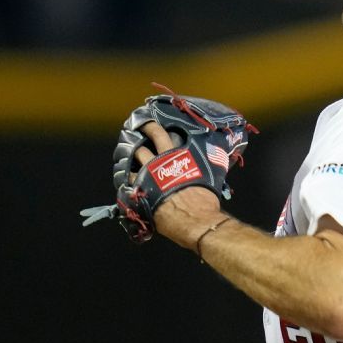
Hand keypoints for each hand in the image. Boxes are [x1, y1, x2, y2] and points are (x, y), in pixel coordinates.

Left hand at [132, 122, 225, 247]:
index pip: (158, 134)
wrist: (195, 219)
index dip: (150, 127)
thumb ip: (207, 161)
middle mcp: (157, 163)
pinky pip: (126, 186)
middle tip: (130, 136)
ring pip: (129, 164)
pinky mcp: (139, 195)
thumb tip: (218, 154)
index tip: (145, 123)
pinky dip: (125, 183)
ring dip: (126, 162)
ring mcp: (146, 178)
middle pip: (139, 147)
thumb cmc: (205, 198)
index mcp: (174, 154)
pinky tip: (124, 184)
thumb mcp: (211, 172)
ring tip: (124, 161)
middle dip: (133, 140)